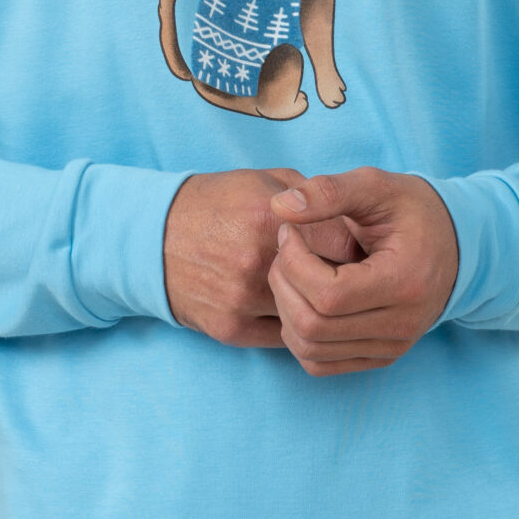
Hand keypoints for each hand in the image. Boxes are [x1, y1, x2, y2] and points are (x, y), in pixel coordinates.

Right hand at [162, 168, 366, 345]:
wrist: (150, 238)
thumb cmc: (215, 203)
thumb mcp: (263, 181)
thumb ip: (311, 194)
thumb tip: (356, 217)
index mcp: (272, 217)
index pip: (346, 244)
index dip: (362, 250)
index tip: (368, 253)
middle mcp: (258, 261)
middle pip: (331, 285)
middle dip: (347, 282)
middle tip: (356, 278)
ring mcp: (243, 299)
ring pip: (310, 316)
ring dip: (321, 309)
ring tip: (328, 296)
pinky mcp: (230, 328)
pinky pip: (284, 337)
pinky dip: (295, 325)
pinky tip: (297, 309)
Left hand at [265, 167, 460, 374]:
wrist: (456, 245)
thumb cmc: (413, 211)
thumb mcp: (377, 187)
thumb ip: (329, 192)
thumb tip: (280, 207)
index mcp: (405, 281)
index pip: (328, 293)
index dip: (294, 262)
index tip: (290, 231)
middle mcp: (402, 324)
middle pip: (313, 325)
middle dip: (284, 284)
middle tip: (285, 251)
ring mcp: (393, 346)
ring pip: (310, 348)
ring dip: (285, 310)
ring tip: (292, 273)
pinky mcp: (382, 356)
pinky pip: (319, 363)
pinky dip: (297, 335)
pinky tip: (301, 299)